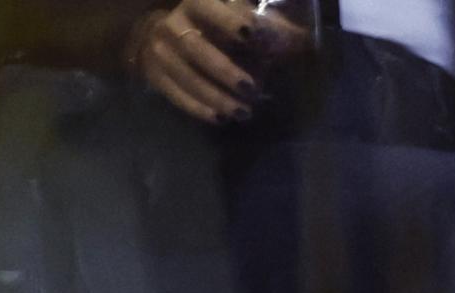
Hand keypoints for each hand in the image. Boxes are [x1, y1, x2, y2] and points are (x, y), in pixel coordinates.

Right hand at [126, 0, 265, 121]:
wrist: (154, 34)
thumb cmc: (209, 20)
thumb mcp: (231, 10)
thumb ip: (261, 21)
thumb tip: (300, 40)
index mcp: (196, 2)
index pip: (212, 11)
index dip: (230, 22)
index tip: (253, 35)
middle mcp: (174, 25)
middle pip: (197, 50)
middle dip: (225, 71)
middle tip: (250, 88)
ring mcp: (161, 53)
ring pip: (188, 79)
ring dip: (216, 98)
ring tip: (242, 112)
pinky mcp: (155, 77)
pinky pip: (177, 96)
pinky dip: (200, 109)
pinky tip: (221, 118)